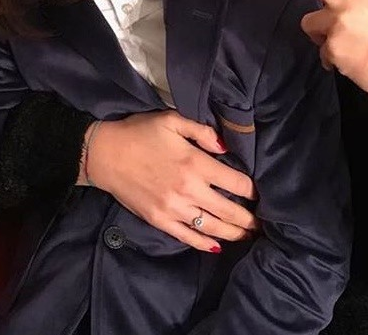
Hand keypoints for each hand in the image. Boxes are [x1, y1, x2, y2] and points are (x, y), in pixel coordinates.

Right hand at [86, 110, 258, 252]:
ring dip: (234, 234)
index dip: (252, 190)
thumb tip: (226, 148)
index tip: (259, 194)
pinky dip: (205, 244)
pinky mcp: (160, 220)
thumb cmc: (140, 133)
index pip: (236, 182)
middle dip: (249, 219)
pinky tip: (217, 245)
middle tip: (263, 224)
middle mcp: (189, 190)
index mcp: (196, 163)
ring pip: (213, 228)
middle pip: (229, 210)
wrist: (105, 154)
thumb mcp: (172, 120)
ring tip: (248, 236)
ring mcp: (174, 208)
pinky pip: (188, 237)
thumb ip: (202, 131)